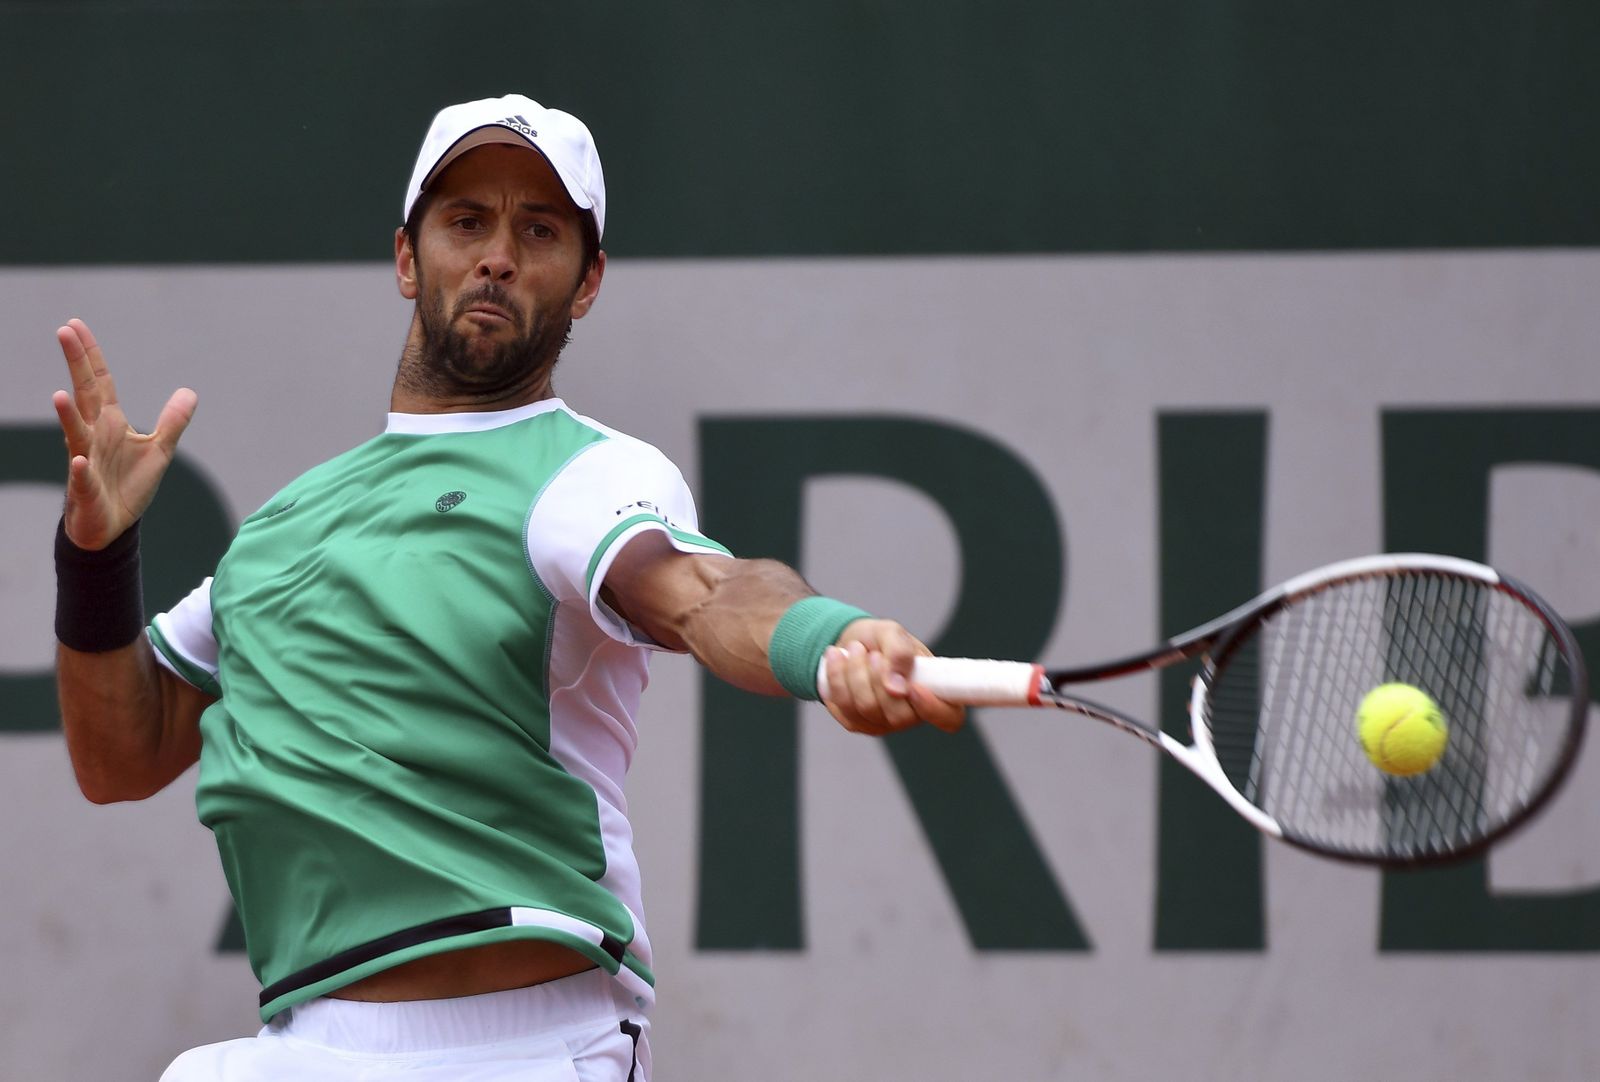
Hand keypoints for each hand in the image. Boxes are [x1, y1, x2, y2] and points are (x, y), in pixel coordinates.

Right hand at [51, 319, 196, 549]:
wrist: (112, 526)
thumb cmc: (128, 485)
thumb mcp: (159, 450)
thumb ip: (172, 421)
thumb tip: (190, 392)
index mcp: (110, 423)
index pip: (100, 382)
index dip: (90, 355)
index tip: (76, 325)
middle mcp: (94, 436)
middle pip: (84, 395)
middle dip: (76, 365)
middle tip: (64, 332)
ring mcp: (86, 461)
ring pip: (75, 435)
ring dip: (68, 417)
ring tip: (60, 394)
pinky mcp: (87, 489)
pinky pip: (82, 478)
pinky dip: (80, 470)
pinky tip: (78, 461)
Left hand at [819, 619, 965, 735]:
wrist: (849, 643)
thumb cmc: (880, 640)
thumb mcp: (893, 633)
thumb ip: (900, 653)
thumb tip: (897, 688)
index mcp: (934, 692)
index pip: (949, 718)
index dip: (934, 709)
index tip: (913, 687)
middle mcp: (912, 715)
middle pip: (899, 716)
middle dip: (879, 679)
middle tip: (873, 654)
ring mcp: (883, 723)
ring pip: (868, 709)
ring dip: (856, 673)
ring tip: (853, 649)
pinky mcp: (856, 723)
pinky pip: (844, 707)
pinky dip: (838, 677)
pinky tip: (837, 658)